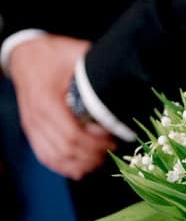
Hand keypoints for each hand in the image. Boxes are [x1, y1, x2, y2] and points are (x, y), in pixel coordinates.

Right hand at [9, 35, 115, 178]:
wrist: (25, 55)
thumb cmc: (51, 54)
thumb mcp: (75, 53)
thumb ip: (96, 66)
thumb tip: (125, 72)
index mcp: (47, 100)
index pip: (72, 135)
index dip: (95, 143)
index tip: (112, 140)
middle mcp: (37, 118)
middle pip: (66, 150)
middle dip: (92, 155)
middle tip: (111, 150)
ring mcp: (33, 127)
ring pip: (55, 158)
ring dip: (80, 164)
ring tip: (100, 159)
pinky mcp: (33, 132)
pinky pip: (46, 157)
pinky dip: (64, 166)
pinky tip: (81, 166)